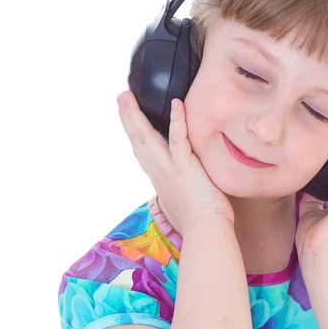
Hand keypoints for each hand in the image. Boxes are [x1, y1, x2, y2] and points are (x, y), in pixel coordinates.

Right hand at [117, 90, 234, 232]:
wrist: (205, 232)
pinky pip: (179, 139)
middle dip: (128, 118)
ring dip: (137, 115)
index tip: (127, 120)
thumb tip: (180, 191)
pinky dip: (177, 120)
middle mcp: (159, 172)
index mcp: (159, 180)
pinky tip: (176, 103)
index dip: (133, 135)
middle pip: (138, 141)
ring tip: (128, 97)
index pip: (142, 153)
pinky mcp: (186, 167)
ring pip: (148, 137)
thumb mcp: (182, 204)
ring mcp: (170, 168)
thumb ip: (178, 191)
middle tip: (121, 98)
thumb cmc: (200, 222)